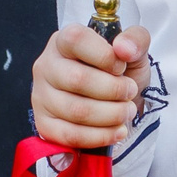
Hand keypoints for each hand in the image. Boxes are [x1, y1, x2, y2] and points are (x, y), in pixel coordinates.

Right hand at [29, 21, 151, 147]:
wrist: (115, 100)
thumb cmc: (119, 71)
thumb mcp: (134, 50)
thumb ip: (136, 40)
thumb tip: (123, 49)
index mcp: (64, 40)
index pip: (76, 40)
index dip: (104, 55)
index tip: (121, 66)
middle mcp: (46, 66)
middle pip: (77, 79)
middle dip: (114, 90)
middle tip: (130, 92)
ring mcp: (41, 96)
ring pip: (76, 111)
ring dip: (111, 114)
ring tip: (127, 111)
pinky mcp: (44, 124)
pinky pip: (71, 135)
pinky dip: (100, 136)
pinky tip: (117, 130)